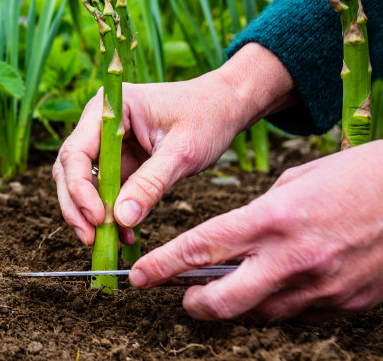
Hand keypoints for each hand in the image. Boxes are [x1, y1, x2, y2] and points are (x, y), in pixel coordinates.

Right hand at [54, 43, 295, 245]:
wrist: (226, 107)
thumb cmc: (207, 118)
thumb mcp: (182, 152)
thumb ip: (151, 184)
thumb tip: (122, 220)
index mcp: (109, 107)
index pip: (77, 151)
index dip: (80, 187)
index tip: (98, 218)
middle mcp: (98, 123)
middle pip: (70, 168)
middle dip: (77, 206)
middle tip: (91, 239)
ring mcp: (105, 143)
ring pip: (80, 183)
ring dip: (89, 214)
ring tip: (107, 242)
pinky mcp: (117, 161)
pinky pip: (103, 191)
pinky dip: (109, 215)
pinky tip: (125, 235)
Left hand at [130, 141, 382, 322]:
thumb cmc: (356, 178)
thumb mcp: (294, 182)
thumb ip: (256, 215)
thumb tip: (228, 242)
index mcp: (273, 219)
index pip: (200, 249)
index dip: (162, 266)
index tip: (139, 275)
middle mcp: (293, 259)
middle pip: (222, 302)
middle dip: (192, 304)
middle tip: (182, 297)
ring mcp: (321, 287)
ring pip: (259, 315)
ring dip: (237, 306)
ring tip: (230, 287)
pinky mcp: (346, 305)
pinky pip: (297, 315)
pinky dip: (278, 305)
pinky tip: (277, 285)